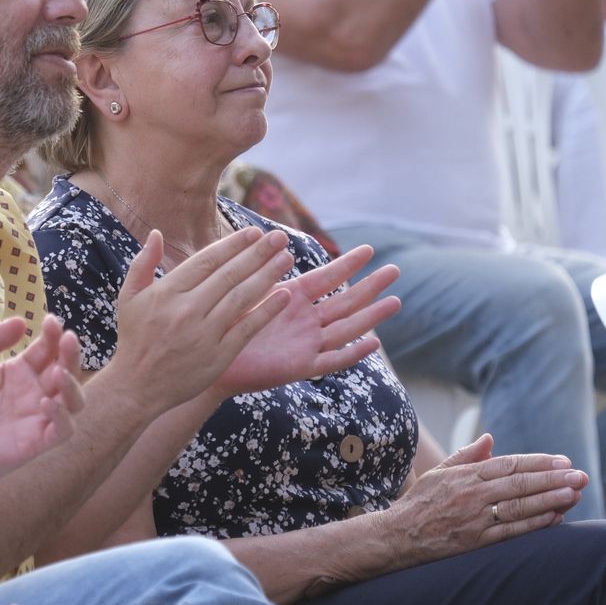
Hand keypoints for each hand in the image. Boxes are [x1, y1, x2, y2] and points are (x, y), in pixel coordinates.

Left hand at [0, 315, 83, 490]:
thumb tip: (21, 321)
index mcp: (22, 371)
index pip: (48, 349)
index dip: (53, 334)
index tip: (50, 320)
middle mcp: (36, 392)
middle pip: (67, 370)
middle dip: (71, 353)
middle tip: (67, 337)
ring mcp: (38, 418)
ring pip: (73, 401)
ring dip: (72, 385)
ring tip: (58, 371)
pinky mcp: (34, 443)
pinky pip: (61, 431)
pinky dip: (61, 416)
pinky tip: (45, 403)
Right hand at [108, 227, 295, 408]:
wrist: (137, 387)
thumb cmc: (135, 338)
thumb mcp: (129, 297)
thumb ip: (142, 263)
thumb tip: (157, 233)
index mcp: (168, 291)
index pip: (208, 260)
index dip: (234, 244)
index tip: (255, 232)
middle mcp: (188, 309)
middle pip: (230, 275)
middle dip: (258, 253)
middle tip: (280, 238)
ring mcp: (205, 333)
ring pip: (242, 297)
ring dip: (268, 275)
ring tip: (287, 258)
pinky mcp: (218, 356)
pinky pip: (247, 328)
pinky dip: (267, 311)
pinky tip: (284, 295)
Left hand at [214, 246, 399, 395]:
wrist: (209, 359)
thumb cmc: (222, 322)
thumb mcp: (244, 290)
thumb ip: (260, 269)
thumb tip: (270, 238)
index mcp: (291, 297)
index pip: (326, 277)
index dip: (347, 264)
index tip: (368, 249)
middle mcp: (304, 319)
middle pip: (344, 301)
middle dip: (369, 286)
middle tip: (395, 270)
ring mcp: (305, 343)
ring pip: (346, 328)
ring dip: (370, 316)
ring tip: (395, 301)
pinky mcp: (299, 367)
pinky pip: (331, 360)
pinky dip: (352, 353)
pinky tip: (373, 344)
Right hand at [372, 434, 587, 567]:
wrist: (396, 537)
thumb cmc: (418, 503)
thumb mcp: (438, 473)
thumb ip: (466, 456)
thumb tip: (489, 439)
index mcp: (465, 476)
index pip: (509, 464)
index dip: (538, 463)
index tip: (563, 461)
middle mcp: (472, 495)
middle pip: (520, 484)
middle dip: (554, 479)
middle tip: (580, 475)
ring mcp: (475, 520)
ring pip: (520, 507)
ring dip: (551, 500)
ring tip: (576, 493)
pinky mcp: (476, 542)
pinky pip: (511, 532)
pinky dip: (535, 524)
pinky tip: (555, 518)